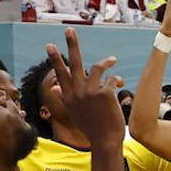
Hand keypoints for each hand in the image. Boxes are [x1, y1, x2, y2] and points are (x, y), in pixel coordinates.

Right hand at [46, 28, 125, 149]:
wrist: (105, 141)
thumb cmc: (91, 128)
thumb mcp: (74, 113)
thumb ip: (65, 99)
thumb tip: (55, 88)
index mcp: (69, 97)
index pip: (60, 73)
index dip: (55, 59)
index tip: (50, 45)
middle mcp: (77, 92)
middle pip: (74, 63)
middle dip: (71, 45)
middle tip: (69, 30)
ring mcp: (91, 92)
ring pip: (98, 68)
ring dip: (107, 62)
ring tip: (112, 59)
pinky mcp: (105, 93)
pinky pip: (112, 78)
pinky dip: (117, 80)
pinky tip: (121, 84)